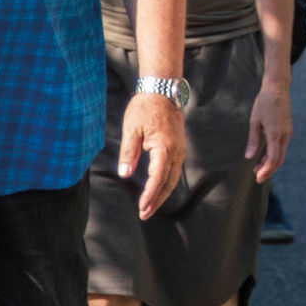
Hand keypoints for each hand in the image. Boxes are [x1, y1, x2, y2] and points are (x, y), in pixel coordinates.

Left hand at [117, 91, 187, 218]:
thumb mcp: (132, 129)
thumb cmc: (145, 108)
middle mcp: (176, 151)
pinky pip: (174, 170)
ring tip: (149, 207)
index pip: (158, 178)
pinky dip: (166, 183)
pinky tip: (157, 190)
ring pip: (173, 178)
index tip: (142, 208)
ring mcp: (180, 150)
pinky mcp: (179, 148)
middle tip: (144, 215)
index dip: (150, 195)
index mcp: (165, 148)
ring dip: (162, 194)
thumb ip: (129, 152)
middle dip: (157, 200)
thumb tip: (124, 174)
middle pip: (169, 183)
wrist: (162, 91)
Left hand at [245, 79, 290, 184]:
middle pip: (279, 159)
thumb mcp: (254, 121)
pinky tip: (264, 157)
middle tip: (257, 178)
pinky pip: (282, 147)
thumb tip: (249, 157)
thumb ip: (253, 141)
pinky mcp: (288, 130)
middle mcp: (285, 135)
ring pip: (281, 154)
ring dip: (270, 163)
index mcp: (275, 133)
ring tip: (258, 169)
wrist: (278, 89)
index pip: (273, 158)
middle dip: (269, 170)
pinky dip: (274, 155)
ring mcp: (288, 133)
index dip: (266, 170)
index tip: (258, 177)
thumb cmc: (264, 103)